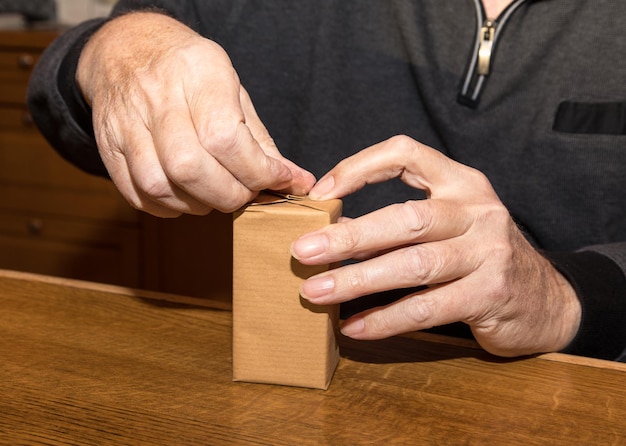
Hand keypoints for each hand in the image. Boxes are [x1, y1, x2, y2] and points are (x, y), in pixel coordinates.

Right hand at [77, 12, 314, 216]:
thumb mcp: (233, 90)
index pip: (226, 138)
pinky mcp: (107, 145)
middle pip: (190, 167)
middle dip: (229, 195)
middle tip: (244, 193)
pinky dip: (168, 207)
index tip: (278, 181)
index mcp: (198, 72)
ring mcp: (126, 122)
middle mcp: (157, 95)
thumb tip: (296, 182)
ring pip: (160, 185)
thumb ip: (261, 140)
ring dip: (198, 204)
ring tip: (215, 196)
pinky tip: (187, 197)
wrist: (128, 51)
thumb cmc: (190, 73)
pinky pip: (136, 193)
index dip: (258, 172)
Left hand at [291, 135, 580, 356]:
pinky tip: (354, 326)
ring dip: (358, 280)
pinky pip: (427, 308)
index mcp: (462, 182)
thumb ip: (403, 219)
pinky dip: (385, 319)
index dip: (359, 167)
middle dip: (349, 236)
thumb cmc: (482, 255)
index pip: (406, 153)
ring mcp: (488, 252)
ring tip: (316, 292)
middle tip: (302, 251)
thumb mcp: (452, 222)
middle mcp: (477, 211)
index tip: (320, 194)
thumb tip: (333, 230)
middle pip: (405, 217)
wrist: (546, 298)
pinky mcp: (491, 294)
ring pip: (413, 265)